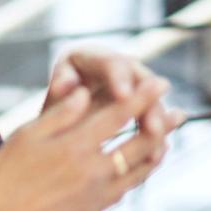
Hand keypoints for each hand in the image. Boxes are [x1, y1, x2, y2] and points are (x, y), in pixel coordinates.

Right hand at [0, 76, 184, 210]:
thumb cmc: (4, 173)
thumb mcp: (27, 135)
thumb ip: (61, 113)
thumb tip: (86, 90)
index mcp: (75, 146)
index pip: (119, 114)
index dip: (143, 96)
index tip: (161, 82)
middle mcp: (92, 170)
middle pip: (141, 142)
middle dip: (162, 123)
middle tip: (178, 111)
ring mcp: (97, 193)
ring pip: (141, 168)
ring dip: (158, 149)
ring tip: (169, 137)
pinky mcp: (94, 209)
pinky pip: (128, 187)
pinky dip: (142, 172)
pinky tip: (144, 165)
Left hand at [44, 47, 178, 143]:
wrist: (57, 120)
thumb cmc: (53, 106)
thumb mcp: (53, 97)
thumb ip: (60, 89)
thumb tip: (63, 86)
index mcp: (93, 57)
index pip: (111, 63)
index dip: (119, 78)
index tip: (124, 96)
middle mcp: (120, 68)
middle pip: (141, 80)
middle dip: (148, 103)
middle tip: (152, 126)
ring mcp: (134, 88)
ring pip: (152, 101)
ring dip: (157, 122)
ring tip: (156, 146)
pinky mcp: (141, 110)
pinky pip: (153, 121)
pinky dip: (155, 137)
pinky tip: (157, 153)